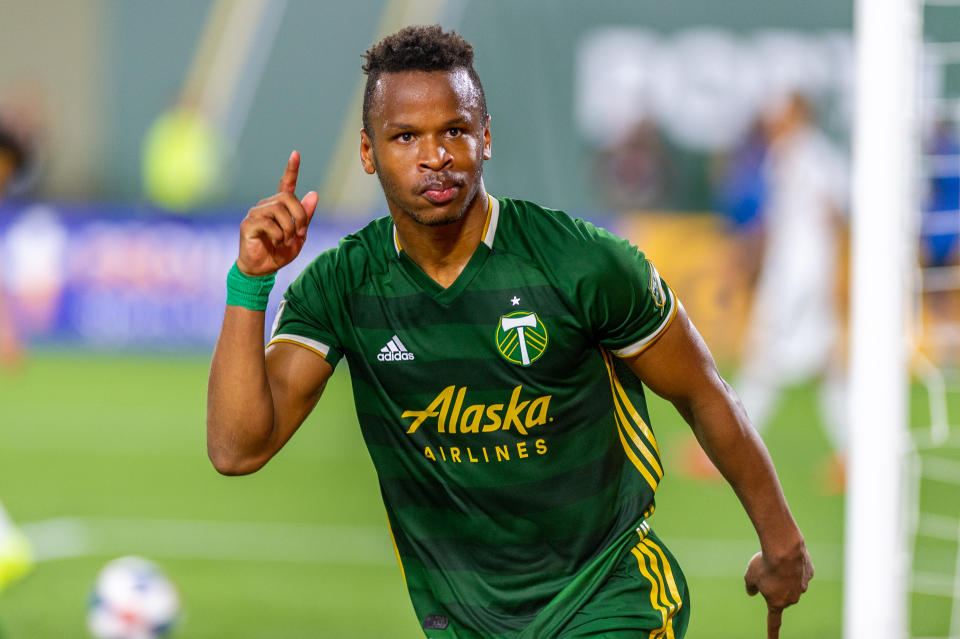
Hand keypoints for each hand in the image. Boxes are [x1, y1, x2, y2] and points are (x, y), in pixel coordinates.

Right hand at [237, 150, 318, 275]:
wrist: (263, 270)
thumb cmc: (279, 252)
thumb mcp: (299, 235)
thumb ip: (306, 216)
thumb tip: (314, 193)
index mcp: (279, 207)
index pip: (285, 184)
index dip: (291, 170)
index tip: (296, 154)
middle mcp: (266, 206)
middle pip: (288, 198)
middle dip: (300, 215)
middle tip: (300, 232)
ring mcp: (255, 214)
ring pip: (279, 210)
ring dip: (289, 228)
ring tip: (286, 240)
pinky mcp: (248, 224)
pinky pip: (268, 223)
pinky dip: (278, 235)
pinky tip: (276, 242)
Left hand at [744, 545, 813, 637]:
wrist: (785, 547)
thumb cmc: (765, 563)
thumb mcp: (750, 576)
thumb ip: (750, 587)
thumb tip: (752, 592)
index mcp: (777, 603)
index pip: (774, 622)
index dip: (772, 634)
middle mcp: (792, 598)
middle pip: (780, 594)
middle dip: (774, 585)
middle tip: (767, 570)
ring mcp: (802, 586)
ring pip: (790, 581)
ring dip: (783, 573)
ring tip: (777, 560)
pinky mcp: (809, 573)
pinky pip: (799, 570)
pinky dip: (793, 564)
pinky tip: (788, 557)